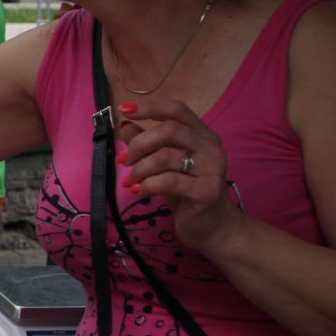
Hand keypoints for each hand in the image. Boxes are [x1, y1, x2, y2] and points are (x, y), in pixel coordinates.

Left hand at [115, 98, 242, 253]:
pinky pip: (168, 181)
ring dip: (140, 169)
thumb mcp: (164, 166)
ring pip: (165, 156)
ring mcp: (212, 169)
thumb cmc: (186, 193)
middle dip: (139, 144)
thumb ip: (148, 145)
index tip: (124, 110)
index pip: (177, 110)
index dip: (150, 107)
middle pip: (169, 130)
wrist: (212, 227)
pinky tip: (140, 192)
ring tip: (132, 181)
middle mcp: (211, 148)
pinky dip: (147, 185)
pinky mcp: (206, 192)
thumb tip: (125, 125)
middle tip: (125, 161)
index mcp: (203, 135)